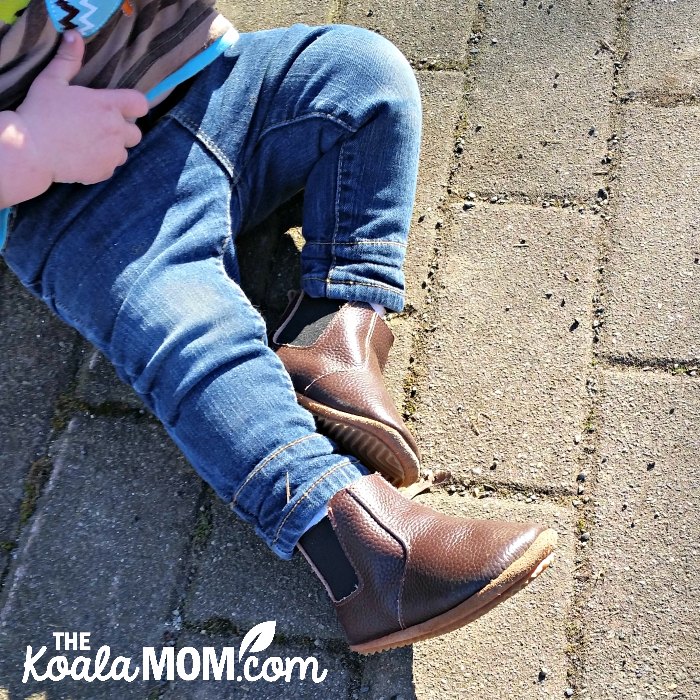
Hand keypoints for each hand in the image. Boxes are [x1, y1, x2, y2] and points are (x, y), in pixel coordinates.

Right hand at [16, 30, 147, 185]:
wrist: (31, 150)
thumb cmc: (40, 112)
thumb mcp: (51, 81)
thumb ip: (68, 60)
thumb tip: (75, 36)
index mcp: (108, 106)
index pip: (141, 104)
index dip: (134, 106)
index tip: (122, 108)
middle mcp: (116, 130)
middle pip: (136, 133)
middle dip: (122, 130)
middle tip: (99, 127)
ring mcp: (112, 153)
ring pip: (124, 152)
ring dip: (113, 148)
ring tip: (91, 142)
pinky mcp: (105, 171)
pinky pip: (112, 167)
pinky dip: (102, 163)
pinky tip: (84, 156)